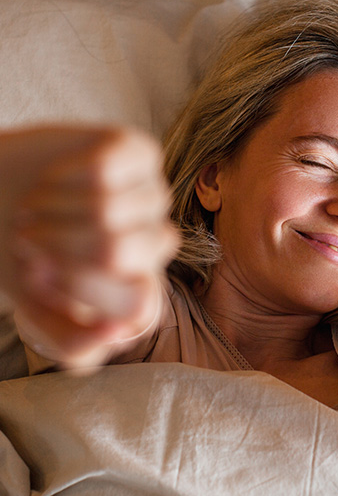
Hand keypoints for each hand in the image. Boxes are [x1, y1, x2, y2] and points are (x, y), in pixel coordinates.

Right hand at [1, 126, 178, 368]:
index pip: (138, 307)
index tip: (39, 274)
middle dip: (54, 245)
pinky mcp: (141, 151)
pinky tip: (53, 177)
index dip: (75, 289)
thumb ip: (74, 343)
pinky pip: (104, 168)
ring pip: (107, 210)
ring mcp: (153, 195)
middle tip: (30, 237)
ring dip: (51, 209)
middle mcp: (156, 243)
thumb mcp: (36, 308)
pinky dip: (62, 175)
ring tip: (35, 206)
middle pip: (115, 252)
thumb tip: (118, 334)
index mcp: (143, 286)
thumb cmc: (22, 253)